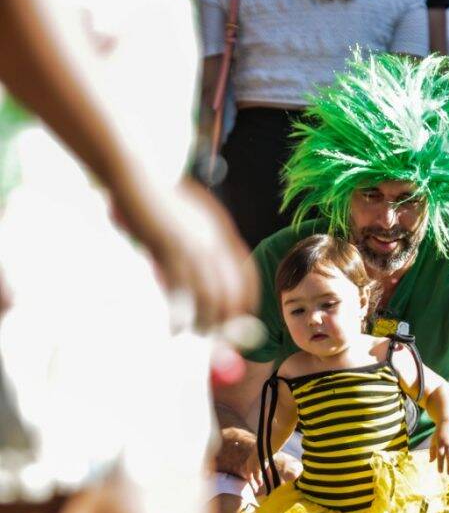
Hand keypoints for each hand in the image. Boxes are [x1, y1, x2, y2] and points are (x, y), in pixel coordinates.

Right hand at [113, 175, 256, 330]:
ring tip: (194, 333)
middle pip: (231, 291)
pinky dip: (180, 316)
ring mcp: (192, 245)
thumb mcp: (188, 222)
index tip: (241, 321)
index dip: (247, 301)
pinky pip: (180, 291)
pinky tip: (175, 329)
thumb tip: (201, 283)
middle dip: (227, 320)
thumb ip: (200, 246)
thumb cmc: (159, 201)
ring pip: (209, 296)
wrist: (136, 176)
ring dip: (204, 322)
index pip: (246, 275)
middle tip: (215, 336)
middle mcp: (214, 240)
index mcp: (222, 231)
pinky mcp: (169, 248)